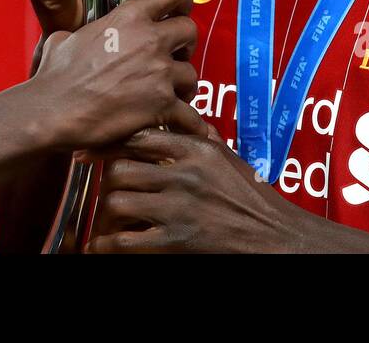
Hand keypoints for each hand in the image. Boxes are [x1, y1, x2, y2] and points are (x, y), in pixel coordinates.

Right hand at [30, 0, 204, 151]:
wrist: (51, 111)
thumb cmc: (55, 77)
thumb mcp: (66, 38)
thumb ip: (87, 31)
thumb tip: (80, 35)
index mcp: (129, 18)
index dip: (181, 1)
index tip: (179, 11)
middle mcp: (149, 40)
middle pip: (190, 31)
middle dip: (185, 45)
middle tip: (174, 56)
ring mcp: (159, 73)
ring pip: (192, 74)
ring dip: (184, 84)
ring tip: (172, 94)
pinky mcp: (162, 105)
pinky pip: (190, 114)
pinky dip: (190, 123)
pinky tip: (184, 126)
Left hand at [87, 130, 297, 253]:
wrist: (275, 237)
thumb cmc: (254, 199)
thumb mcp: (229, 158)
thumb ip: (203, 139)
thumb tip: (184, 122)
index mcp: (196, 150)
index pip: (139, 136)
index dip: (111, 143)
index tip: (93, 150)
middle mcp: (184, 175)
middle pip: (120, 169)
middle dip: (106, 182)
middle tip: (102, 190)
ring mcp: (178, 208)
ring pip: (117, 201)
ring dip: (105, 213)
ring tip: (104, 220)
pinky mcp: (176, 241)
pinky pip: (125, 240)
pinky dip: (106, 244)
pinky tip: (101, 246)